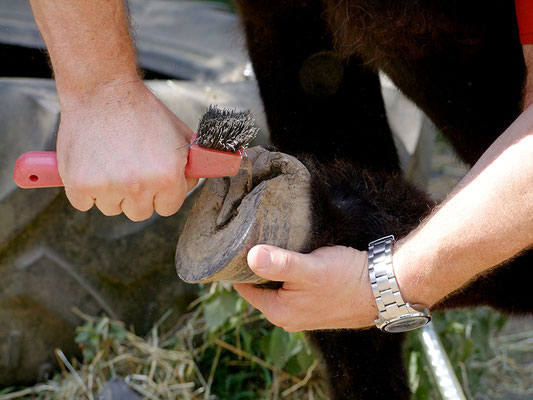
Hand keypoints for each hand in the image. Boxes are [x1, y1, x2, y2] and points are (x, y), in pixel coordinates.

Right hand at [56, 79, 197, 220]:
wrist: (102, 90)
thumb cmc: (143, 111)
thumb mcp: (180, 135)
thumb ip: (190, 167)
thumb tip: (191, 185)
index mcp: (167, 177)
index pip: (168, 208)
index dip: (163, 193)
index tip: (154, 179)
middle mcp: (138, 186)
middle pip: (140, 213)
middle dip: (138, 195)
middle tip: (131, 167)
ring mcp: (107, 187)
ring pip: (112, 208)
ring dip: (111, 192)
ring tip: (111, 160)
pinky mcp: (78, 184)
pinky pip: (84, 203)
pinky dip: (85, 189)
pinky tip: (92, 164)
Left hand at [233, 245, 377, 331]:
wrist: (383, 289)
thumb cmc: (346, 279)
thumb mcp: (310, 268)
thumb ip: (280, 264)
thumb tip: (250, 257)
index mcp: (278, 311)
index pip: (243, 287)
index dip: (238, 266)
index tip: (238, 244)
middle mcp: (286, 317)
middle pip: (259, 287)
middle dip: (256, 266)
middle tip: (255, 239)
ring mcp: (301, 312)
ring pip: (276, 286)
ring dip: (274, 268)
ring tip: (274, 244)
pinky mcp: (314, 304)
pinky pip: (291, 287)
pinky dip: (289, 273)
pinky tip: (295, 256)